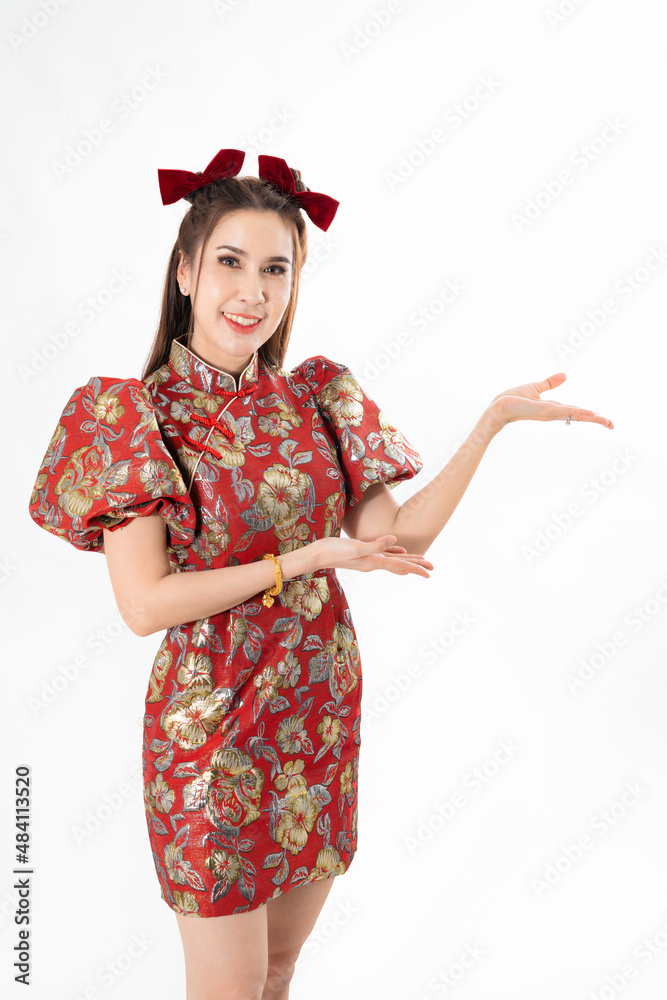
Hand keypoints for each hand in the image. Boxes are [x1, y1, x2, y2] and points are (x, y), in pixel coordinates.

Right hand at [315, 535, 433, 577]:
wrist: (316, 554)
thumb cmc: (333, 551)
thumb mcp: (355, 547)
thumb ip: (375, 545)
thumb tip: (395, 540)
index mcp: (374, 562)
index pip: (400, 565)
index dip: (416, 568)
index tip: (429, 573)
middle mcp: (373, 563)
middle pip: (400, 565)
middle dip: (417, 565)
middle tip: (432, 568)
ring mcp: (368, 559)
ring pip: (394, 560)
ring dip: (408, 560)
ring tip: (422, 561)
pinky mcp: (363, 552)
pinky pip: (383, 554)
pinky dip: (394, 552)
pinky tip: (400, 550)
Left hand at [490, 372, 613, 428]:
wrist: (498, 406)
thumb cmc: (512, 399)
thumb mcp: (535, 388)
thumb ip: (550, 383)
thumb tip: (565, 375)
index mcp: (553, 408)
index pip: (575, 412)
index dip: (589, 415)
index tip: (603, 419)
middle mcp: (554, 413)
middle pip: (580, 416)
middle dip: (596, 420)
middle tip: (612, 425)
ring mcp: (551, 413)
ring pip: (576, 415)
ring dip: (593, 419)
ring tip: (608, 422)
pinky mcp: (546, 411)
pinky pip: (566, 411)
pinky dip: (579, 413)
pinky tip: (592, 414)